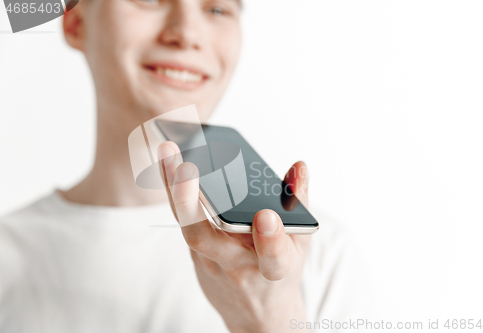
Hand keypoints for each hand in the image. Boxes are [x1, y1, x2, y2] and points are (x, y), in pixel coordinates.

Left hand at [158, 141, 311, 332]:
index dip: (270, 241)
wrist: (256, 314)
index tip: (266, 216)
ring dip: (173, 188)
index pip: (273, 259)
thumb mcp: (300, 245)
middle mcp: (236, 266)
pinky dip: (175, 192)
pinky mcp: (196, 255)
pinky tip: (169, 163)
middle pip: (205, 238)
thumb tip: (299, 166)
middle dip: (190, 201)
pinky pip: (183, 221)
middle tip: (183, 165)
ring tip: (168, 149)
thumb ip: (299, 204)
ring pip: (186, 226)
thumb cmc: (279, 274)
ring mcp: (210, 262)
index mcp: (274, 269)